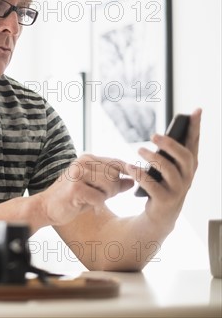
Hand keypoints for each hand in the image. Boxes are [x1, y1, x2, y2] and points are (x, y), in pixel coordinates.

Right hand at [37, 154, 134, 226]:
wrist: (46, 207)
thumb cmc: (71, 199)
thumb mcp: (94, 188)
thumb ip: (113, 183)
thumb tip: (133, 180)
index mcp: (87, 158)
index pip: (116, 162)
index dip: (128, 173)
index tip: (132, 182)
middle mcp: (82, 162)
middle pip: (115, 174)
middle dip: (114, 189)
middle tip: (99, 196)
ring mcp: (78, 173)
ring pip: (110, 184)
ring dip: (105, 196)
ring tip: (91, 200)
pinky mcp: (75, 187)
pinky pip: (100, 198)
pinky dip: (96, 205)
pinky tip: (84, 205)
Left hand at [126, 108, 201, 230]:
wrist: (160, 215)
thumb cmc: (161, 184)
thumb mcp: (166, 168)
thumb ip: (167, 153)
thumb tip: (160, 136)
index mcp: (189, 165)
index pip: (195, 143)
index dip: (196, 127)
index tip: (197, 110)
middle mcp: (188, 176)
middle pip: (185, 157)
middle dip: (170, 144)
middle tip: (153, 135)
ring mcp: (178, 190)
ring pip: (169, 171)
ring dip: (153, 158)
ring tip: (139, 150)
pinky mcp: (165, 200)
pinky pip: (152, 185)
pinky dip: (140, 175)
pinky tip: (129, 166)